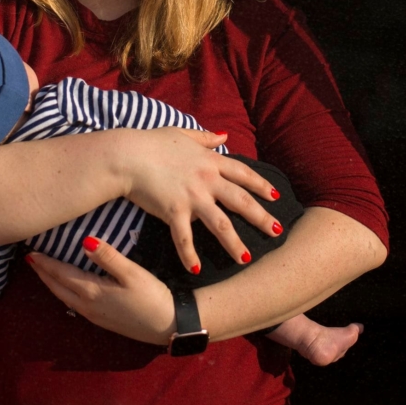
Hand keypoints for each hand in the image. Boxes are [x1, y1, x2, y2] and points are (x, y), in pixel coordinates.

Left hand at [26, 240, 175, 344]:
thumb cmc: (151, 296)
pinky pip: (73, 303)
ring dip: (51, 283)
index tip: (30, 251)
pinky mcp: (101, 320)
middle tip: (30, 259)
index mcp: (92, 292)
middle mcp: (87, 306)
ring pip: (63, 297)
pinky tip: (67, 286)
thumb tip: (84, 241)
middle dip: (43, 273)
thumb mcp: (132, 273)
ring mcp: (93, 315)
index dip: (45, 263)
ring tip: (43, 270)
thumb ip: (108, 257)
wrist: (166, 325)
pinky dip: (63, 291)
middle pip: (57, 288)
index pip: (61, 274)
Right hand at [111, 126, 281, 271]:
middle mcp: (206, 180)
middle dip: (261, 217)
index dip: (260, 184)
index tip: (275, 195)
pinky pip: (184, 237)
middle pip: (240, 200)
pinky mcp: (173, 211)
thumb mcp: (182, 134)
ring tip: (246, 258)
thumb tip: (222, 135)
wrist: (128, 155)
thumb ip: (204, 137)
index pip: (242, 173)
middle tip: (277, 231)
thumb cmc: (151, 142)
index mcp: (210, 161)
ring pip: (220, 223)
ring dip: (234, 243)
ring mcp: (191, 197)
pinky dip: (189, 254)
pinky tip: (195, 269)